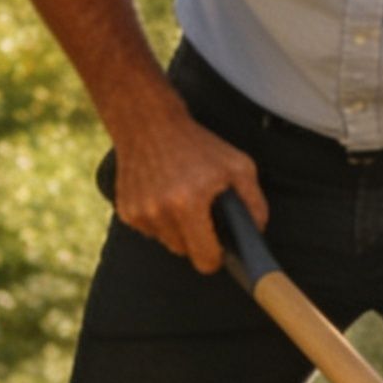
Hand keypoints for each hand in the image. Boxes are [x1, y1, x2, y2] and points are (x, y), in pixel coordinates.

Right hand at [110, 104, 263, 273]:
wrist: (148, 123)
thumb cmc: (198, 145)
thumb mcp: (238, 165)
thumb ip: (254, 202)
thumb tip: (257, 232)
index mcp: (188, 203)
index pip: (205, 259)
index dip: (217, 256)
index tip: (221, 248)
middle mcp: (159, 211)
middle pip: (186, 253)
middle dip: (197, 240)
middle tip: (204, 215)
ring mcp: (138, 212)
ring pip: (168, 242)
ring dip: (178, 230)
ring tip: (183, 200)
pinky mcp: (125, 210)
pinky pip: (151, 230)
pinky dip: (160, 220)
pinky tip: (165, 195)